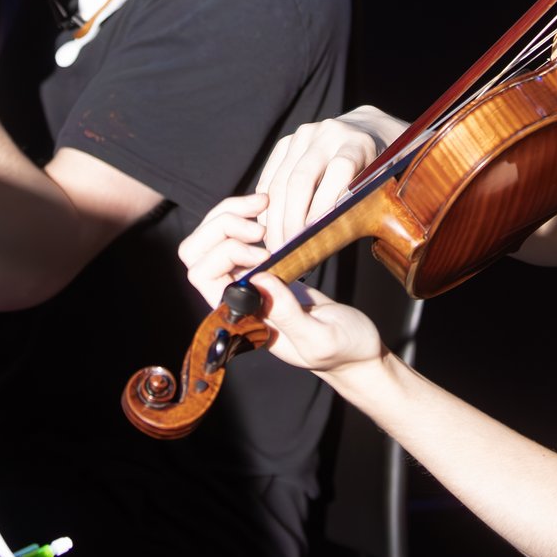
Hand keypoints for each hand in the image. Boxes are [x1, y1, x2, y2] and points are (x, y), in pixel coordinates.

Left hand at [176, 194, 387, 373]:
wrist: (359, 350)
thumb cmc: (343, 350)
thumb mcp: (320, 339)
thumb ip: (288, 315)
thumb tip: (259, 278)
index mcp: (241, 319)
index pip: (202, 275)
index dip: (225, 252)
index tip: (264, 252)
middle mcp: (238, 299)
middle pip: (197, 253)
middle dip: (221, 226)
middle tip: (260, 226)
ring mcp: (250, 283)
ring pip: (214, 240)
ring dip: (231, 216)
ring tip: (265, 206)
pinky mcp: (267, 270)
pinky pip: (238, 237)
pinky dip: (247, 217)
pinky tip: (270, 211)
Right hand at [252, 106, 405, 247]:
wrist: (369, 129)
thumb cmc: (380, 167)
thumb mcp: (384, 181)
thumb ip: (364, 204)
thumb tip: (328, 240)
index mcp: (359, 143)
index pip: (339, 171)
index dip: (324, 204)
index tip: (312, 237)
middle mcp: (329, 134)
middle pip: (301, 179)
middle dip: (291, 219)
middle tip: (287, 251)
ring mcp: (304, 135)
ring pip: (280, 181)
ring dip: (274, 218)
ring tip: (275, 246)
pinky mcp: (287, 142)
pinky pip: (270, 177)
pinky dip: (266, 205)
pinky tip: (267, 228)